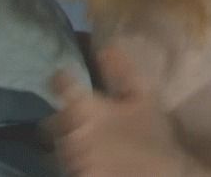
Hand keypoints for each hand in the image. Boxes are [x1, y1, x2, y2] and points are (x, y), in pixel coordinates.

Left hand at [50, 47, 208, 176]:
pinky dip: (74, 158)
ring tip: (88, 140)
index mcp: (87, 109)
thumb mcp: (144, 99)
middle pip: (51, 122)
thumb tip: (106, 46)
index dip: (61, 79)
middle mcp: (72, 132)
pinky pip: (65, 164)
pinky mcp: (76, 175)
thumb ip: (123, 72)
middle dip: (62, 119)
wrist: (159, 175)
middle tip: (80, 119)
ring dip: (68, 139)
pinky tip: (92, 157)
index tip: (64, 77)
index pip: (62, 86)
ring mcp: (71, 158)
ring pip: (57, 144)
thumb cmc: (152, 134)